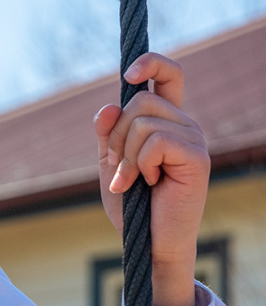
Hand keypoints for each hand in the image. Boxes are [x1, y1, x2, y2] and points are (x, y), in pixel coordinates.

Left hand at [93, 52, 209, 305]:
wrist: (146, 241)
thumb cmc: (132, 204)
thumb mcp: (111, 162)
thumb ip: (108, 133)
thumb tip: (109, 105)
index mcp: (166, 121)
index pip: (169, 76)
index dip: (151, 63)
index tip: (129, 74)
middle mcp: (185, 124)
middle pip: (139, 101)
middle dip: (116, 136)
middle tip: (120, 167)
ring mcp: (194, 139)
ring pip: (142, 121)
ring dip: (126, 155)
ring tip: (133, 180)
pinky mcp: (197, 157)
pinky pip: (155, 142)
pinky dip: (140, 164)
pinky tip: (149, 184)